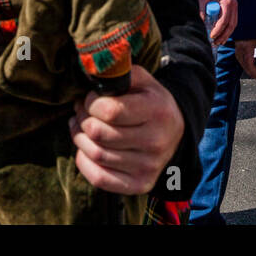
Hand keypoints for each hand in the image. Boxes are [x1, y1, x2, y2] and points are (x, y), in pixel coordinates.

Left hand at [69, 67, 184, 194]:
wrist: (176, 132)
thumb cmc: (151, 102)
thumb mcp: (143, 81)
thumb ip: (120, 72)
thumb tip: (93, 72)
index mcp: (158, 111)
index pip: (110, 111)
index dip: (91, 103)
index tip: (91, 99)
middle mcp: (156, 141)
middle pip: (99, 133)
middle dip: (82, 119)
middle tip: (81, 112)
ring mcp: (149, 166)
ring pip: (96, 154)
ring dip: (80, 138)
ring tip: (82, 127)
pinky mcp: (140, 184)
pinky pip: (99, 177)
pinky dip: (84, 162)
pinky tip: (85, 148)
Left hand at [198, 0, 236, 44]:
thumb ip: (201, 10)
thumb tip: (200, 23)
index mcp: (227, 2)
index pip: (224, 20)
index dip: (218, 30)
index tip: (212, 36)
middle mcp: (234, 5)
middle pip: (231, 25)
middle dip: (224, 36)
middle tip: (215, 43)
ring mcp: (235, 7)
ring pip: (233, 25)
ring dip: (227, 34)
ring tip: (219, 42)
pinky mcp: (234, 8)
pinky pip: (233, 21)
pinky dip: (228, 29)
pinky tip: (222, 35)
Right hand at [235, 39, 255, 79]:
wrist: (248, 20)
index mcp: (246, 47)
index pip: (249, 64)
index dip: (254, 72)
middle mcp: (240, 48)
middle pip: (244, 64)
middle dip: (250, 72)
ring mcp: (237, 46)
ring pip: (240, 61)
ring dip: (246, 68)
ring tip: (253, 72)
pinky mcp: (237, 45)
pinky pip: (239, 56)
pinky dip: (243, 62)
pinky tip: (248, 63)